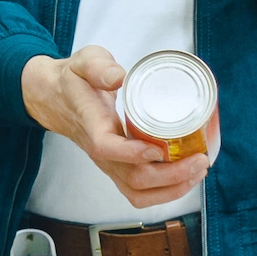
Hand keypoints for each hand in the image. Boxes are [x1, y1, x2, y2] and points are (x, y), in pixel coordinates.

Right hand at [21, 46, 213, 208]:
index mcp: (91, 124)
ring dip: (172, 190)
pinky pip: (140, 193)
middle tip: (200, 158)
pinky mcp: (118, 170)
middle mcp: (101, 152)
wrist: (56, 99)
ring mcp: (109, 165)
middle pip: (133, 178)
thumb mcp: (83, 62)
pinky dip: (166, 193)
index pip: (106, 147)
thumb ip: (99, 66)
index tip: (158, 148)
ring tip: (198, 172)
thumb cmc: (74, 81)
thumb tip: (118, 76)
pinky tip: (186, 178)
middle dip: (171, 175)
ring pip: (138, 193)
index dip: (132, 153)